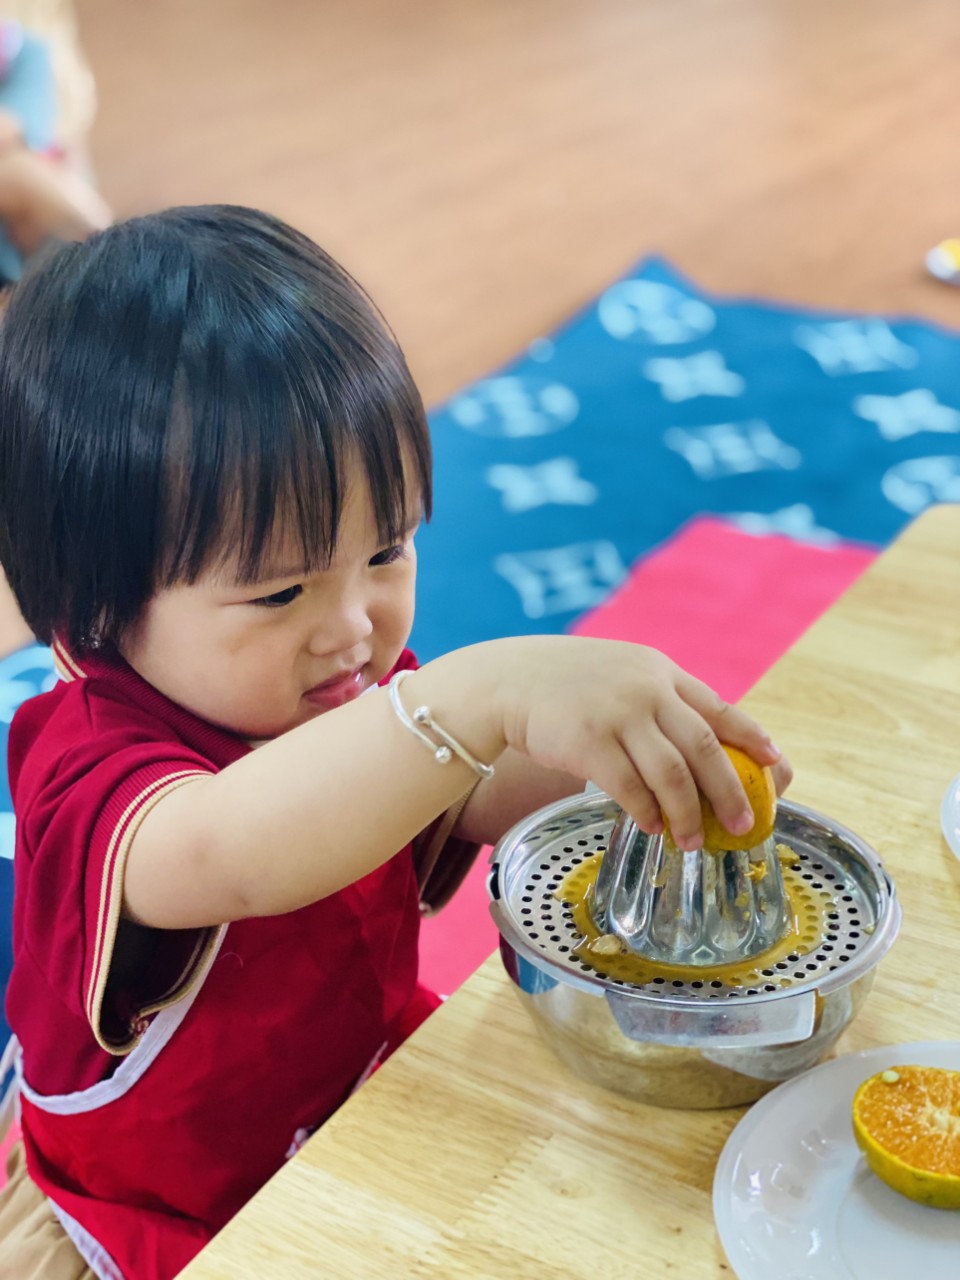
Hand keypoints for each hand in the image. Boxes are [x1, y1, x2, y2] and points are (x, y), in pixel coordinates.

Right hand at [489, 636, 787, 850]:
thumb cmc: (567, 685)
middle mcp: (647, 690)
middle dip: (730, 791)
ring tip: (692, 841)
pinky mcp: (588, 742)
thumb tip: (700, 748)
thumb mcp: (623, 674)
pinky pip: (629, 788)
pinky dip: (646, 812)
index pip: (720, 708)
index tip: (776, 767)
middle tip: (744, 824)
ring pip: (672, 774)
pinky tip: (652, 827)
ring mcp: (618, 715)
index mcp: (661, 672)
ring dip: (687, 813)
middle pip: (705, 747)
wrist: (508, 681)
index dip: (753, 740)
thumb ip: (658, 699)